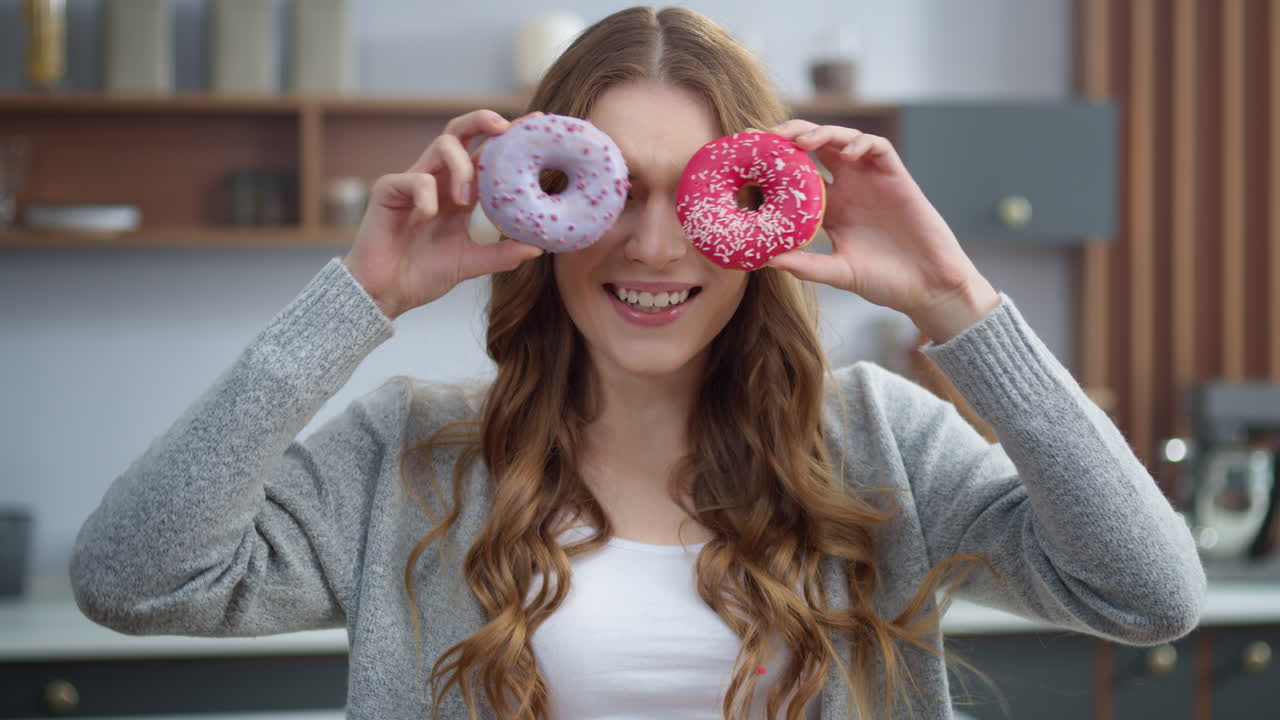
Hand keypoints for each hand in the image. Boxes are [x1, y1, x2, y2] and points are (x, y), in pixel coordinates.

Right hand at [343, 109, 544, 319]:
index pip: (486, 155)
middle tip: (505, 127)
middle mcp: (438, 180)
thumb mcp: (471, 263)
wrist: (386, 293)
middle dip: (482, 120)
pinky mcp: (389, 189)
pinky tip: (427, 219)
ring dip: (461, 167)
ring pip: (441, 145)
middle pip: (459, 132)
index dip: (508, 137)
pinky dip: (427, 197)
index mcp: (459, 193)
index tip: (537, 123)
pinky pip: (416, 179)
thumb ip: (502, 255)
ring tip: (464, 200)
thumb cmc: (424, 274)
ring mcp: (413, 181)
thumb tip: (539, 248)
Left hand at [764, 120, 999, 341]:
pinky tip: (846, 154)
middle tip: (769, 138)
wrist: (928, 287)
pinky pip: (877, 147)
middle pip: (816, 147)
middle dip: (793, 135)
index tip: (749, 158)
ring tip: (802, 142)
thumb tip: (765, 260)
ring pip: (843, 139)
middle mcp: (848, 188)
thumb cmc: (885, 281)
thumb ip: (805, 265)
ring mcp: (871, 180)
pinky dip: (860, 143)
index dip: (775, 163)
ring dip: (822, 134)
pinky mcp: (896, 177)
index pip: (797, 175)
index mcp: (830, 208)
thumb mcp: (838, 273)